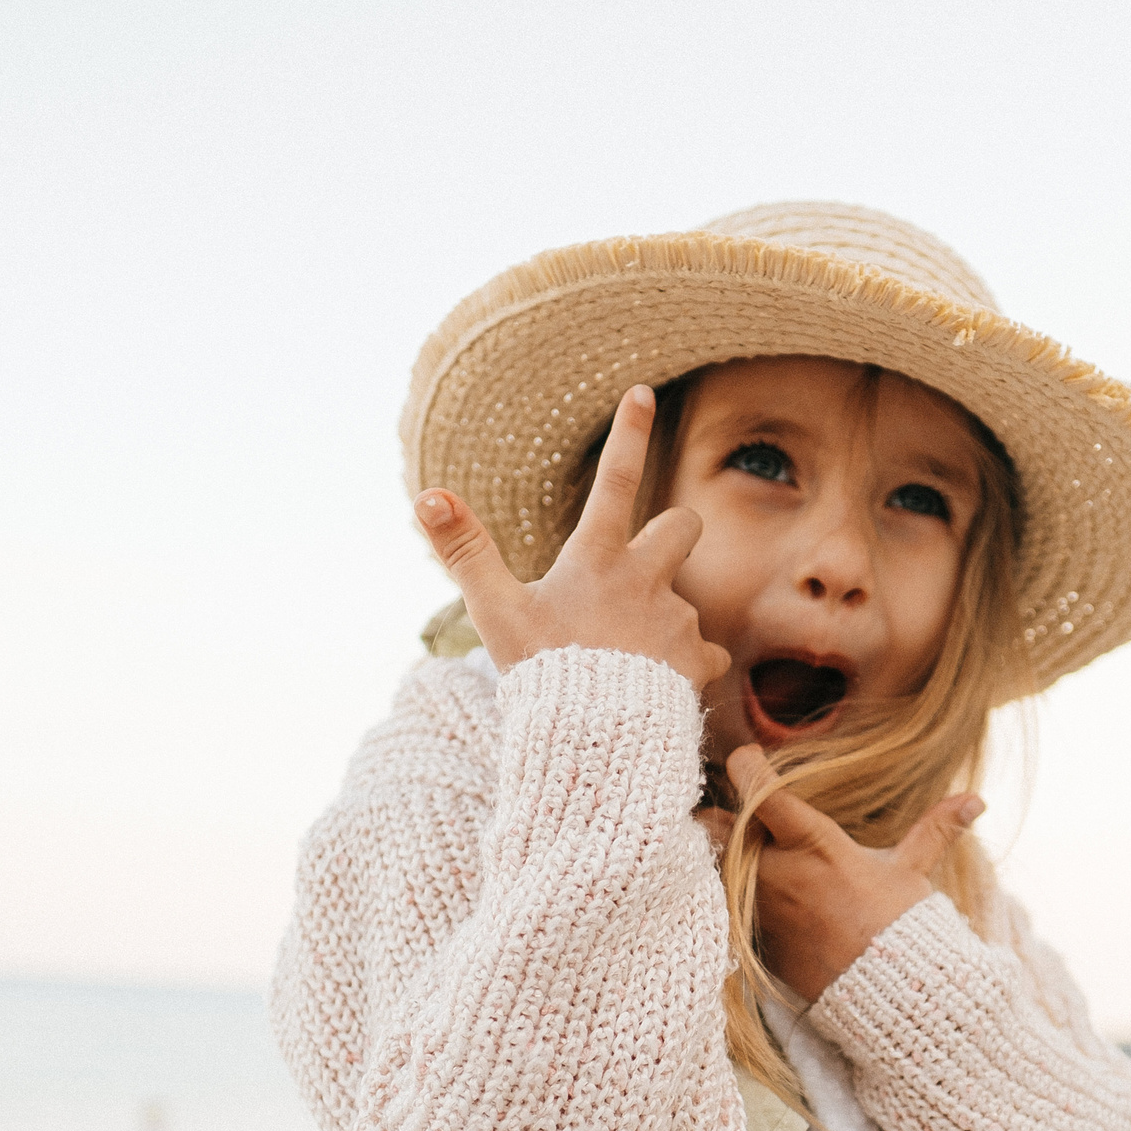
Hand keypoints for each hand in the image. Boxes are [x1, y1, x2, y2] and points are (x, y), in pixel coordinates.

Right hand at [412, 383, 730, 686]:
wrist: (593, 738)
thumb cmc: (542, 674)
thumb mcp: (495, 612)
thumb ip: (465, 551)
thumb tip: (427, 494)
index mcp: (597, 558)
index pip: (615, 479)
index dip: (629, 433)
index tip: (644, 392)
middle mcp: (646, 578)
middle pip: (683, 523)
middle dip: (672, 532)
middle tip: (643, 567)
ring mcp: (677, 617)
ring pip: (684, 600)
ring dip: (662, 619)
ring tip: (625, 661)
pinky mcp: (698, 658)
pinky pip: (704, 652)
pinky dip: (685, 665)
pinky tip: (657, 687)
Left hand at [723, 744, 983, 1002]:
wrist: (884, 998)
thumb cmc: (900, 927)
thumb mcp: (912, 874)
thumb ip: (935, 830)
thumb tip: (977, 800)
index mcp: (813, 844)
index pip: (760, 792)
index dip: (746, 767)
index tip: (746, 758)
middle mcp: (777, 872)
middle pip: (723, 827)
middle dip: (724, 819)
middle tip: (730, 813)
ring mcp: (759, 907)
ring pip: (715, 866)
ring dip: (719, 856)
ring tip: (728, 851)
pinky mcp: (751, 937)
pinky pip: (722, 904)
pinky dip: (724, 894)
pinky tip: (737, 892)